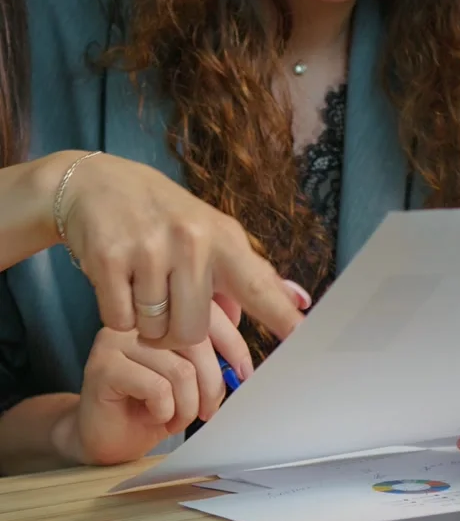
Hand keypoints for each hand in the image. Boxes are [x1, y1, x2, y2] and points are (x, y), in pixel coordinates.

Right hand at [41, 151, 308, 345]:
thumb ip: (248, 275)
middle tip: (164, 307)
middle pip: (192, 332)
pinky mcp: (108, 258)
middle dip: (175, 333)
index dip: (281, 316)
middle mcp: (191, 241)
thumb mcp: (209, 233)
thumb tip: (295, 303)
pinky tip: (117, 282)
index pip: (258, 287)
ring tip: (140, 287)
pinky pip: (119, 320)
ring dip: (144, 323)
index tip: (303, 336)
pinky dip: (117, 314)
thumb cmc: (161, 216)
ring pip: (154, 330)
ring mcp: (149, 248)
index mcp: (223, 239)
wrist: (96, 184)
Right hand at [51, 302, 251, 465]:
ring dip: (187, 406)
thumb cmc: (150, 408)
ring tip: (175, 417)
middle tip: (207, 412)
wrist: (107, 439)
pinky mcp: (103, 366)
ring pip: (181, 370)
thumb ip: (212, 359)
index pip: (207, 312)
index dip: (233, 345)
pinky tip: (155, 416)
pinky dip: (165, 411)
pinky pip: (157, 388)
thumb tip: (243, 361)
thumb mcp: (190, 380)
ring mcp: (115, 339)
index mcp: (160, 311)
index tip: (244, 374)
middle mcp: (136, 318)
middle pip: (197, 341)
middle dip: (212, 386)